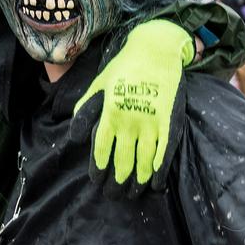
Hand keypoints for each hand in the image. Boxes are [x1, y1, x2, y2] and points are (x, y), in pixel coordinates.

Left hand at [73, 19, 192, 197]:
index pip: (101, 150)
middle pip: (122, 161)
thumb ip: (86, 110)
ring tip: (132, 194)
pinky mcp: (171, 121)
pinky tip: (156, 184)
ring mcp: (152, 122)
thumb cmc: (124, 66)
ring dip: (138, 182)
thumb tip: (73, 137)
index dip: (98, 169)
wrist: (156, 49)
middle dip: (116, 182)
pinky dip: (160, 171)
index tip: (97, 182)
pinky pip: (165, 153)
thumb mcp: (98, 84)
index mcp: (110, 112)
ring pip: (144, 162)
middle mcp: (130, 121)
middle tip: (113, 195)